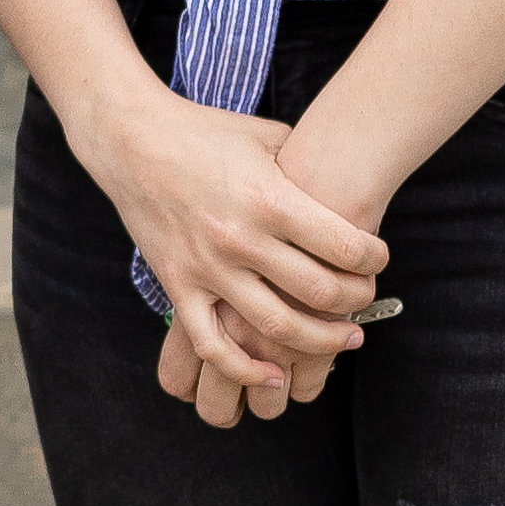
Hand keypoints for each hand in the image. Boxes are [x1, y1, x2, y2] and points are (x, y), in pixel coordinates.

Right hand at [72, 81, 383, 419]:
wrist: (128, 137)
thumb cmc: (202, 131)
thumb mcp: (264, 136)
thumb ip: (306, 162)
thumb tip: (346, 184)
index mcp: (270, 199)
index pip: (346, 248)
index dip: (375, 259)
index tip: (376, 258)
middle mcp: (241, 238)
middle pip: (322, 292)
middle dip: (358, 298)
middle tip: (365, 294)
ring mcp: (207, 267)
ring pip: (278, 327)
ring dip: (323, 341)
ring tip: (346, 337)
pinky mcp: (177, 283)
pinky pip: (211, 344)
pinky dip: (245, 369)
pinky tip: (273, 374)